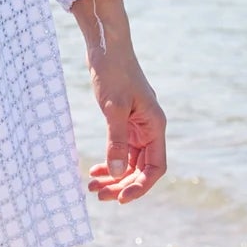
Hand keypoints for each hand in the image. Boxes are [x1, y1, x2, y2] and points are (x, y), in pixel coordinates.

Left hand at [70, 0, 166, 202]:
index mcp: (154, 126)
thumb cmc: (113, 72)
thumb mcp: (113, 108)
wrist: (106, 47)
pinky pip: (120, 150)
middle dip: (121, 185)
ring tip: (91, 187)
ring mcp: (137, 126)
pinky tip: (95, 170)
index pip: (155, 167)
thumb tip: (117, 173)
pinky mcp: (124, 121)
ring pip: (129, 162)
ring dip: (113, 177)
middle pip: (141, 168)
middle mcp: (149, 129)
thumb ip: (116, 141)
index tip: (120, 199)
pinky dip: (109, 162)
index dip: (140, 186)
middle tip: (97, 195)